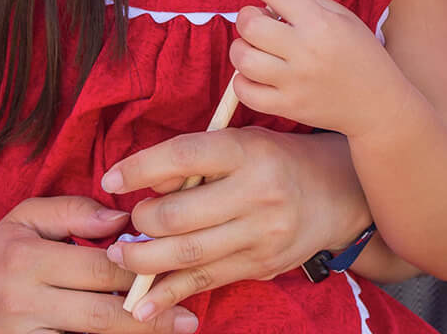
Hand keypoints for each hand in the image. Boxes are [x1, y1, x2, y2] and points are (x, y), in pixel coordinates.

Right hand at [0, 196, 198, 333]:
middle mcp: (23, 300)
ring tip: (173, 332)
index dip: (137, 270)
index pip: (96, 266)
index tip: (173, 269)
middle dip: (148, 317)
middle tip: (189, 320)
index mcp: (27, 257)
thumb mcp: (26, 218)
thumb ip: (74, 211)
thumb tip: (121, 219)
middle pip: (99, 313)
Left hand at [99, 128, 371, 320]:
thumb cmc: (274, 159)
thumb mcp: (240, 141)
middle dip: (142, 222)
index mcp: (247, 151)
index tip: (111, 178)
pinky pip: (206, 282)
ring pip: (189, 255)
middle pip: (180, 216)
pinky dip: (169, 294)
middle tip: (126, 224)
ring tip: (121, 256)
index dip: (141, 168)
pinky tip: (141, 304)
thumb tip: (145, 185)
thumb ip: (196, 158)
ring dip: (145, 260)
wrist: (335, 193)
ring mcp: (261, 234)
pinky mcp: (262, 266)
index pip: (185, 156)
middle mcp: (257, 193)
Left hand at [226, 0, 407, 138]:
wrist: (378, 103)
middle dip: (246, 17)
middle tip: (258, 20)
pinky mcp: (289, 107)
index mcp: (321, 23)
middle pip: (250, 26)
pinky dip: (241, 81)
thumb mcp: (344, 17)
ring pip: (243, 59)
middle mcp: (306, 51)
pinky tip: (254, 74)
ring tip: (255, 48)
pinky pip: (246, 92)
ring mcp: (295, 82)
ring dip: (241, 48)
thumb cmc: (360, 54)